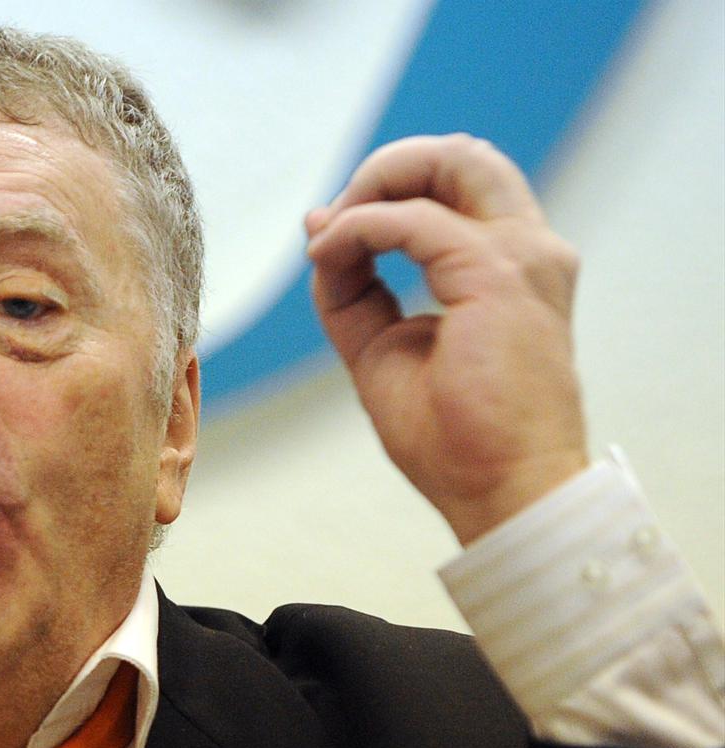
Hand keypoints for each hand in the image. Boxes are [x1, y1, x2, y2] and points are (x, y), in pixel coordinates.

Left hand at [304, 134, 587, 544]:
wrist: (501, 492)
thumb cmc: (455, 438)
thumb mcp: (382, 346)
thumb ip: (354, 286)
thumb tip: (319, 224)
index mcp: (512, 266)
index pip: (454, 186)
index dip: (383, 194)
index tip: (330, 235)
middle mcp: (529, 250)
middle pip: (460, 155)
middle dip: (384, 170)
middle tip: (334, 219)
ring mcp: (521, 257)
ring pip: (450, 159)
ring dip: (373, 182)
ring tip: (331, 230)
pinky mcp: (497, 274)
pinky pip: (409, 220)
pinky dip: (357, 228)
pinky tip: (327, 255)